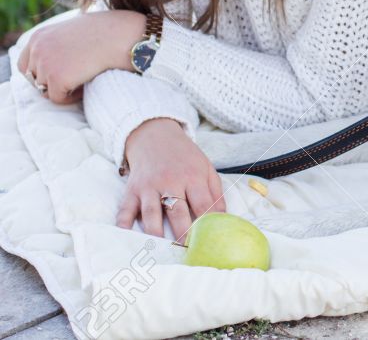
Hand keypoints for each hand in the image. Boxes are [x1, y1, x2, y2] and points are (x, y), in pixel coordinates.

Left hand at [16, 9, 144, 103]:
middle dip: (53, 81)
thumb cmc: (110, 31)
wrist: (125, 35)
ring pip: (46, 90)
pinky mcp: (56, 78)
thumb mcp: (77, 30)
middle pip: (34, 79)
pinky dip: (72, 96)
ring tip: (85, 78)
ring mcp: (45, 63)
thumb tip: (59, 61)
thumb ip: (60, 43)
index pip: (26, 64)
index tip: (62, 74)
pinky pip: (58, 98)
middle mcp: (37, 48)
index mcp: (40, 36)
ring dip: (64, 88)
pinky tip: (88, 83)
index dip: (43, 72)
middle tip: (77, 77)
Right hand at [119, 118, 225, 239]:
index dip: (208, 223)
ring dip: (156, 233)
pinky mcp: (131, 191)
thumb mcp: (206, 168)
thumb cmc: (185, 158)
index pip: (202, 204)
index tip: (211, 240)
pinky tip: (126, 237)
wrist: (156, 137)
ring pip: (151, 213)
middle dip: (183, 233)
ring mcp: (148, 186)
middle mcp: (170, 181)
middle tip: (188, 252)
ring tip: (163, 251)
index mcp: (192, 176)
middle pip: (177, 211)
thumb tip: (223, 219)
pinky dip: (123, 224)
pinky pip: (125, 209)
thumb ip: (215, 193)